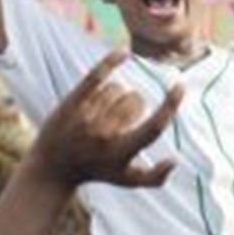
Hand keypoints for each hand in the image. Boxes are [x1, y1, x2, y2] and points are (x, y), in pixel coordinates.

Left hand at [23, 51, 183, 188]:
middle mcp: (105, 136)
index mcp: (122, 153)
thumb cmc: (97, 171)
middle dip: (135, 104)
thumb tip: (174, 161)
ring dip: (116, 96)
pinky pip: (96, 76)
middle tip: (121, 118)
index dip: (171, 105)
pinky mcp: (72, 103)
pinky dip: (111, 62)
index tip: (180, 86)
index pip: (154, 126)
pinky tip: (124, 53)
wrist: (53, 167)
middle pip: (136, 102)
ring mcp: (87, 118)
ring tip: (103, 112)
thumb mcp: (126, 181)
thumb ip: (155, 178)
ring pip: (118, 89)